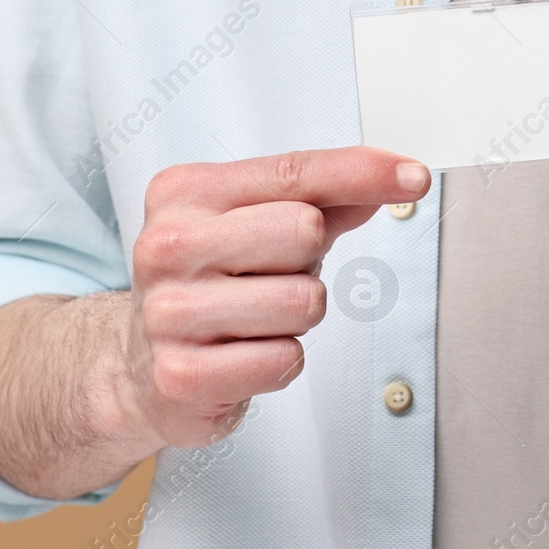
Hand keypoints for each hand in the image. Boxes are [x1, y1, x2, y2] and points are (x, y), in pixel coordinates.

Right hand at [116, 147, 428, 448]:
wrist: (135, 364)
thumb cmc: (209, 281)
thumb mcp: (254, 221)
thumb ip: (324, 195)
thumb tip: (396, 176)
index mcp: (184, 193)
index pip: (294, 171)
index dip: (363, 171)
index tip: (414, 176)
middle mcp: (167, 246)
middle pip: (304, 230)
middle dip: (307, 260)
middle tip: (269, 277)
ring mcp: (169, 314)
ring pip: (303, 301)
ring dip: (297, 316)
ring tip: (254, 319)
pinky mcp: (181, 376)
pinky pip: (285, 359)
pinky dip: (280, 360)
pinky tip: (242, 356)